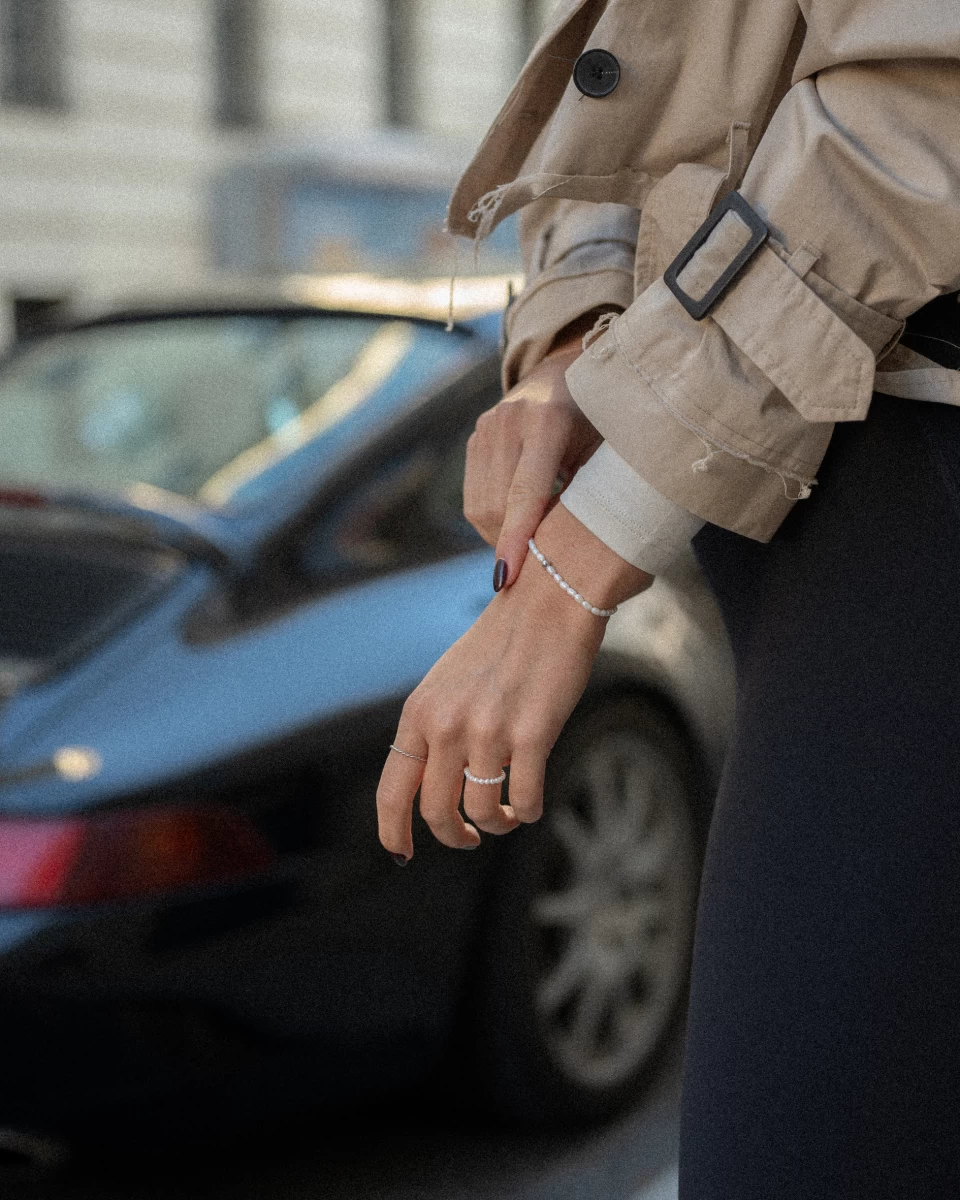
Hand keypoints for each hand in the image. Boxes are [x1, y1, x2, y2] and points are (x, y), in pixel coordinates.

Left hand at [376, 503, 653, 861]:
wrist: (549, 602)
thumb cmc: (503, 643)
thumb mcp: (448, 683)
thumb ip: (435, 729)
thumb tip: (433, 788)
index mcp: (419, 712)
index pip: (392, 791)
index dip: (393, 831)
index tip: (403, 854)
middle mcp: (446, 724)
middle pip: (435, 813)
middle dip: (454, 836)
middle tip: (471, 836)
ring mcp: (488, 731)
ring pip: (483, 813)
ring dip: (499, 825)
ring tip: (511, 813)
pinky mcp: (532, 735)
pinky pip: (527, 800)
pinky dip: (531, 810)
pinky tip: (533, 800)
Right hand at [463, 310, 617, 589]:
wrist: (571, 369)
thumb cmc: (605, 419)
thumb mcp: (607, 452)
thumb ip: (591, 493)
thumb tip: (582, 553)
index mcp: (547, 421)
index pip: (524, 494)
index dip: (516, 540)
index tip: (508, 580)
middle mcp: (508, 421)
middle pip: (497, 506)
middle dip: (512, 543)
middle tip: (542, 566)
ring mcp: (486, 428)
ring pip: (480, 506)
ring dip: (501, 536)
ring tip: (533, 546)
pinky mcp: (475, 438)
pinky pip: (474, 497)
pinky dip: (493, 521)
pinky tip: (520, 524)